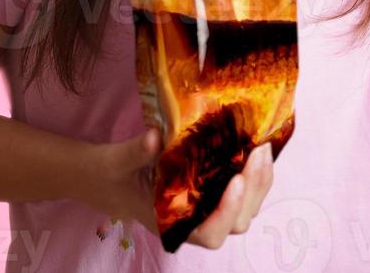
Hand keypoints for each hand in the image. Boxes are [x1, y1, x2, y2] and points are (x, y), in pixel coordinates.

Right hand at [87, 128, 273, 246]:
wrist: (106, 177)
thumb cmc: (111, 174)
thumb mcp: (118, 162)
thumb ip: (136, 152)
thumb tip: (154, 136)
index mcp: (171, 221)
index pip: (208, 233)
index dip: (226, 213)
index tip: (235, 180)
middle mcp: (192, 220)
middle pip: (235, 223)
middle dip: (252, 191)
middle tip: (258, 152)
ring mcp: (204, 206)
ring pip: (243, 209)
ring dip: (258, 183)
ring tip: (262, 148)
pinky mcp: (209, 189)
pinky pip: (239, 191)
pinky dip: (252, 174)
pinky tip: (254, 148)